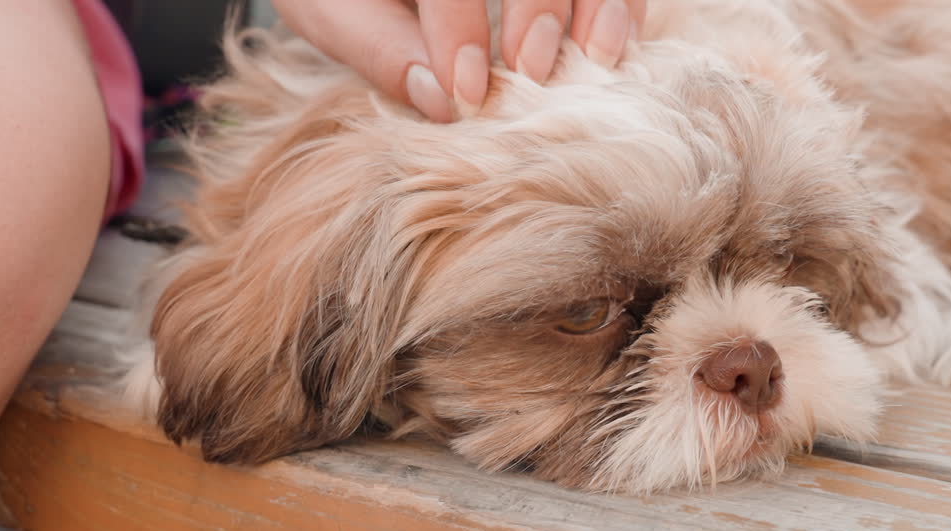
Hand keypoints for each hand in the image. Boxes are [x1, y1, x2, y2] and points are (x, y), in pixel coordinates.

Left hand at [270, 1, 645, 121]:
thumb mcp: (331, 7)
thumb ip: (377, 46)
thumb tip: (440, 100)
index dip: (460, 26)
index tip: (466, 91)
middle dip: (540, 6)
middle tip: (532, 71)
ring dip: (600, 1)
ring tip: (598, 58)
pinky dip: (619, 1)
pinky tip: (610, 45)